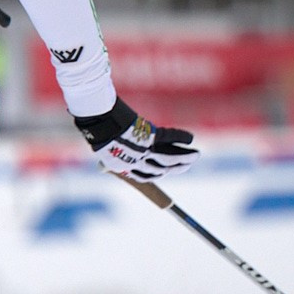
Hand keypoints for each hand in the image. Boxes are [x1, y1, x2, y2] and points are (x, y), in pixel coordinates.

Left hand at [76, 99, 195, 183]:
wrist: (97, 118)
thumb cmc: (97, 127)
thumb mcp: (102, 142)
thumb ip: (109, 149)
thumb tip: (106, 150)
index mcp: (122, 166)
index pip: (143, 176)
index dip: (156, 175)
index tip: (166, 172)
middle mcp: (134, 161)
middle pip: (160, 170)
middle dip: (175, 168)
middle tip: (186, 165)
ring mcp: (143, 150)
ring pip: (168, 159)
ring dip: (184, 158)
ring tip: (195, 155)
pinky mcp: (149, 136)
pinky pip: (170, 138)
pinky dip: (182, 137)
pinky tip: (191, 138)